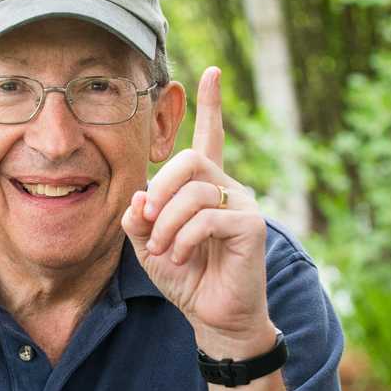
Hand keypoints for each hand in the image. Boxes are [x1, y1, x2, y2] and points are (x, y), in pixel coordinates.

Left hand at [121, 67, 276, 358]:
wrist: (214, 317)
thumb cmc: (185, 277)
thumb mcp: (149, 245)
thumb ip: (139, 218)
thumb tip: (140, 196)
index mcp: (205, 187)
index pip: (210, 137)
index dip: (211, 106)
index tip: (212, 72)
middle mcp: (228, 188)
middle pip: (189, 160)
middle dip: (160, 190)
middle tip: (147, 222)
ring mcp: (243, 204)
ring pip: (194, 192)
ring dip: (167, 223)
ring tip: (162, 249)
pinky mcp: (251, 226)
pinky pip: (207, 219)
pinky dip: (183, 239)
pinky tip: (180, 258)